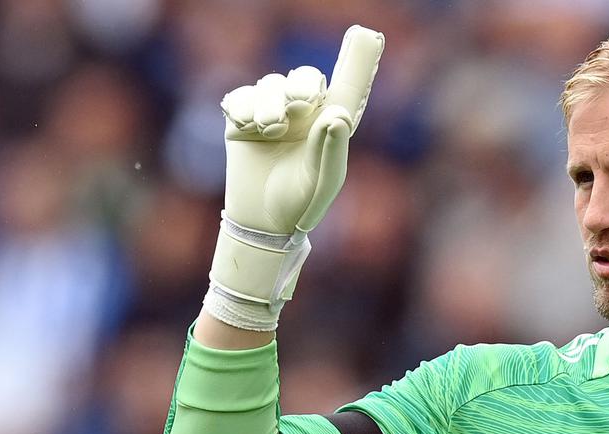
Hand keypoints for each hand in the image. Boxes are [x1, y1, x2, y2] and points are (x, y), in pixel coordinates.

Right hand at [204, 25, 383, 330]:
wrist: (262, 223)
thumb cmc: (301, 205)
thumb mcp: (323, 180)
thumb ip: (331, 148)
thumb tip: (335, 115)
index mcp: (331, 126)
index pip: (346, 88)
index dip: (357, 62)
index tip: (367, 35)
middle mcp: (304, 116)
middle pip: (304, 77)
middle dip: (301, 83)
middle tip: (300, 103)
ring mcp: (271, 115)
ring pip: (270, 86)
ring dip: (271, 102)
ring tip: (269, 128)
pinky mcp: (241, 121)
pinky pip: (241, 97)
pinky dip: (244, 106)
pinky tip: (248, 126)